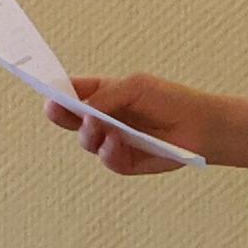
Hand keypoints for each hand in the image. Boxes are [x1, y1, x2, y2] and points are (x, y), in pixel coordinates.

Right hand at [54, 75, 211, 175]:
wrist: (201, 126)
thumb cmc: (170, 99)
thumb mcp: (135, 86)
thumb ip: (105, 95)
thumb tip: (83, 112)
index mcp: (102, 94)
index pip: (71, 91)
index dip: (56, 90)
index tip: (45, 90)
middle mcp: (103, 118)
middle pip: (69, 118)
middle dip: (59, 113)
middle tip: (56, 109)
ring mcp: (112, 141)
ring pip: (86, 141)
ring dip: (89, 133)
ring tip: (100, 127)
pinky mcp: (125, 161)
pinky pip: (107, 160)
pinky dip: (109, 151)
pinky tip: (116, 141)